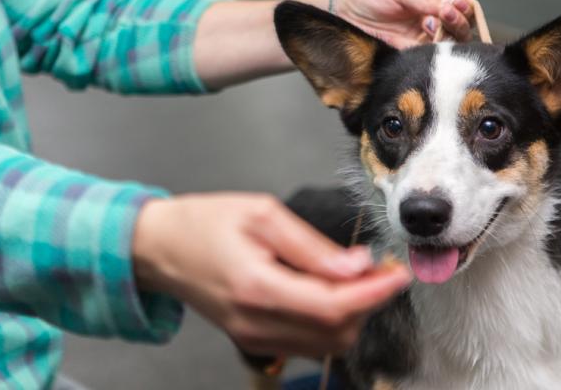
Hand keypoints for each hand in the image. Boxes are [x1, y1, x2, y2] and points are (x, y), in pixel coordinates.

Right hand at [133, 192, 410, 356]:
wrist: (160, 249)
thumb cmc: (205, 223)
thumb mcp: (263, 215)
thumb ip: (313, 247)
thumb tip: (357, 266)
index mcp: (258, 287)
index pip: (335, 306)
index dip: (375, 292)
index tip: (399, 273)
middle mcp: (256, 323)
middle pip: (336, 332)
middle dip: (368, 302)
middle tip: (380, 268)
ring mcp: (253, 337)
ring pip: (325, 344)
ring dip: (352, 314)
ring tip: (359, 277)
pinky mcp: (253, 339)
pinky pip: (307, 343)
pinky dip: (330, 322)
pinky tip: (331, 291)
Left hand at [335, 0, 475, 47]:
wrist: (343, 16)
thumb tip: (449, 7)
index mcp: (430, 8)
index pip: (457, 11)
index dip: (463, 9)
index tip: (458, 5)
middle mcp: (429, 27)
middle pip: (458, 31)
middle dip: (458, 23)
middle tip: (447, 16)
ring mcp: (419, 44)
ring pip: (447, 47)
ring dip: (448, 39)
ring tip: (434, 27)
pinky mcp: (407, 59)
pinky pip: (426, 60)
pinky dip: (433, 55)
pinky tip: (429, 45)